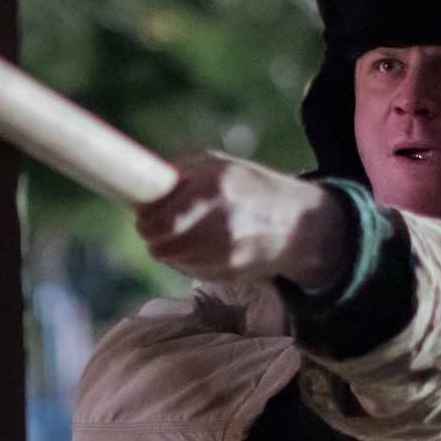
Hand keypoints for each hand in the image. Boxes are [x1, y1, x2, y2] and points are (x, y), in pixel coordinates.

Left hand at [136, 153, 349, 286]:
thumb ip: (180, 175)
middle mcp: (221, 219)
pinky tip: (207, 249)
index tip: (145, 217)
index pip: (158, 218)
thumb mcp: (219, 166)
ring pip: (174, 260)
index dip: (145, 221)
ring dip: (173, 251)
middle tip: (159, 230)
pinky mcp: (231, 273)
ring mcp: (227, 251)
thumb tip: (141, 190)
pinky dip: (191, 262)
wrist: (300, 224)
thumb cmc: (251, 188)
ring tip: (188, 236)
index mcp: (214, 185)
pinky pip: (192, 272)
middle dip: (154, 238)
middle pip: (160, 245)